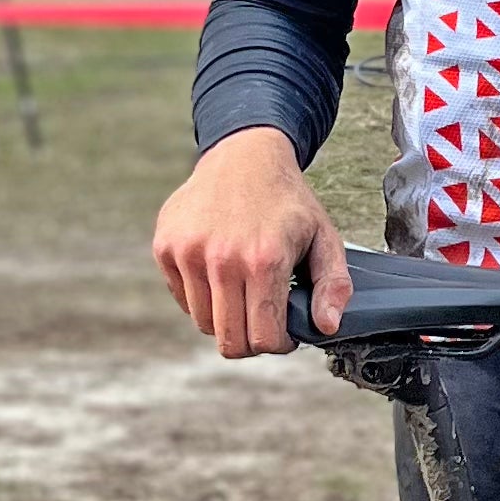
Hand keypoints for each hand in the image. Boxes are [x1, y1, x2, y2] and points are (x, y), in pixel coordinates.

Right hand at [152, 128, 353, 358]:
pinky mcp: (165, 247)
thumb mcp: (325, 237)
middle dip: (252, 340)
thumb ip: (334, 285)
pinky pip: (183, 299)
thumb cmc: (287, 203)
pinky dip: (202, 296)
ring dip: (226, 317)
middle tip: (264, 318)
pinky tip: (221, 270)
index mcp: (264, 259)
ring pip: (204, 323)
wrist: (244, 156)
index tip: (285, 332)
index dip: (279, 344)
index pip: (264, 338)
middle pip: (230, 340)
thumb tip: (326, 327)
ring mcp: (188, 252)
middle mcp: (222, 259)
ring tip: (244, 289)